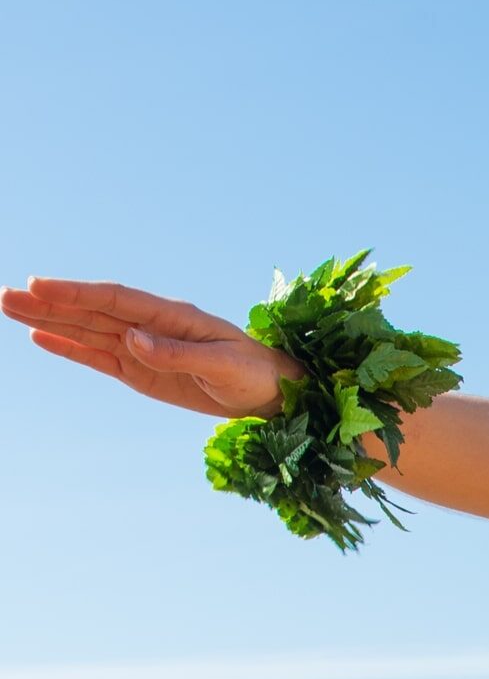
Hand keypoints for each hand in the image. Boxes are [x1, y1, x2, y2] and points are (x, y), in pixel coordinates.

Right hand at [1, 276, 305, 418]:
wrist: (271, 393)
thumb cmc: (255, 373)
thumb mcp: (224, 366)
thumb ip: (179, 354)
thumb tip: (133, 339)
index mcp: (173, 317)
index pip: (117, 300)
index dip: (79, 293)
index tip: (41, 285)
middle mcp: (152, 327)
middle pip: (93, 312)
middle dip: (51, 303)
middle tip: (6, 294)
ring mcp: (144, 348)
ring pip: (89, 331)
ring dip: (51, 321)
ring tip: (10, 307)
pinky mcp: (141, 370)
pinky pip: (99, 357)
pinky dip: (70, 348)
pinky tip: (41, 337)